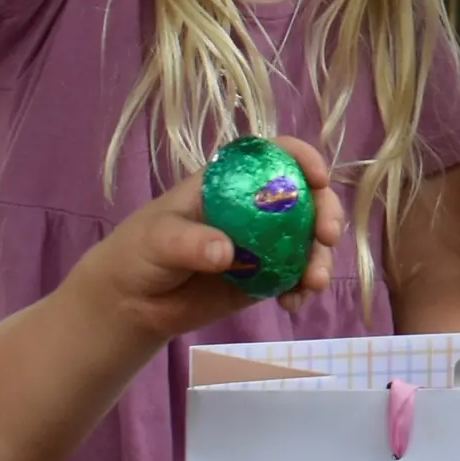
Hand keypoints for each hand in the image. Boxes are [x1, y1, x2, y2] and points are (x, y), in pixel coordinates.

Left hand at [85, 167, 346, 336]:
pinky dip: (302, 289)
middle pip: (304, 198)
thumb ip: (189, 242)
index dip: (301, 158)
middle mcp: (253, 209)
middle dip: (326, 212)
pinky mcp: (263, 279)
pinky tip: (293, 303)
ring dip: (320, 258)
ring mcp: (262, 245)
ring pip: (307, 241)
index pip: (272, 157)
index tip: (319, 177)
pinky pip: (295, 279)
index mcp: (229, 183)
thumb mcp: (157, 239)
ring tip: (313, 283)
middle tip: (327, 236)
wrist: (131, 303)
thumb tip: (227, 253)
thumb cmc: (139, 252)